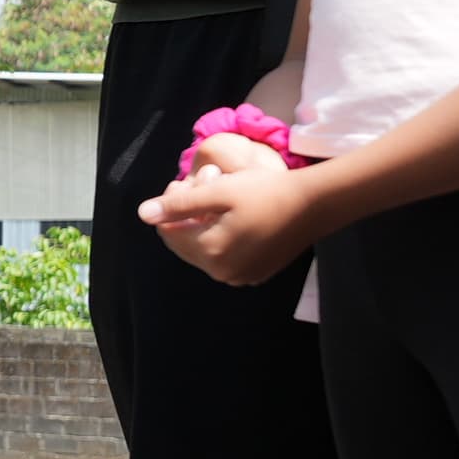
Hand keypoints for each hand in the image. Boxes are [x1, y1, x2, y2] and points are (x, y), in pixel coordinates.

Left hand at [138, 132, 317, 286]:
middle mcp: (222, 272)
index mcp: (210, 252)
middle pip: (186, 243)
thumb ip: (179, 205)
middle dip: (188, 214)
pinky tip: (237, 215)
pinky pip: (226, 256)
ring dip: (205, 224)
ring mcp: (241, 276)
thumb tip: (143, 214)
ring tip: (223, 197)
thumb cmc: (266, 192)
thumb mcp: (219, 191)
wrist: (315, 205)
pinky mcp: (256, 274)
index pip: (169, 232)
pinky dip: (223, 237)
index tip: (184, 181)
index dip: (170, 205)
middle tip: (206, 183)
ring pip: (206, 249)